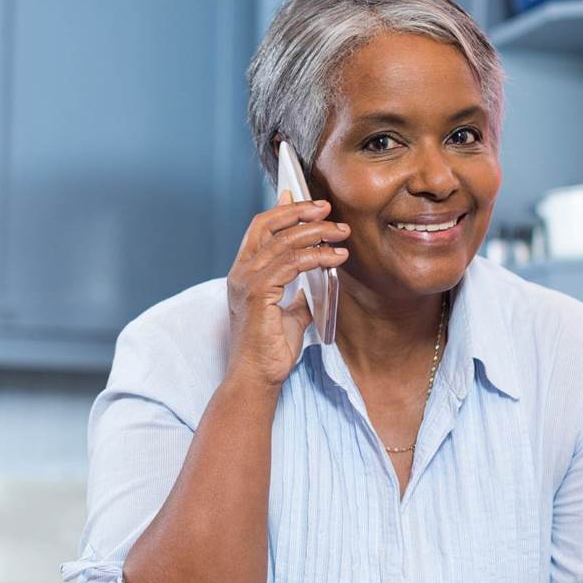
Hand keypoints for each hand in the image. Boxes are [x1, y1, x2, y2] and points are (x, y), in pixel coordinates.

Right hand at [224, 193, 349, 388]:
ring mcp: (246, 282)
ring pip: (283, 242)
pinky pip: (291, 264)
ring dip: (317, 233)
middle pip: (268, 225)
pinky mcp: (257, 294)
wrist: (258, 377)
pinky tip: (335, 257)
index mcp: (244, 273)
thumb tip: (317, 278)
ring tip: (341, 233)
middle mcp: (241, 273)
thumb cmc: (270, 350)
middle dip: (301, 212)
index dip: (285, 211)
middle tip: (329, 210)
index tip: (312, 204)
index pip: (260, 228)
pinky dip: (317, 256)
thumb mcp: (289, 314)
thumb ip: (297, 293)